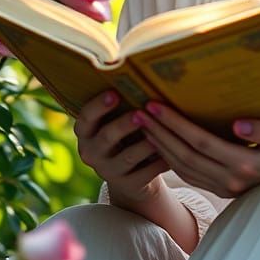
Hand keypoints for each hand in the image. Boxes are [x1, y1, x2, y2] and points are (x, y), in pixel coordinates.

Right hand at [74, 90, 168, 209]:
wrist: (134, 175)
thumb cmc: (128, 135)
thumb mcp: (119, 120)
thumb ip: (123, 104)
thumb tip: (142, 73)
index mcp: (86, 133)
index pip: (85, 118)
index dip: (98, 107)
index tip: (114, 93)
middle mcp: (92, 152)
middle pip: (106, 137)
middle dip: (123, 125)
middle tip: (139, 113)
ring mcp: (108, 172)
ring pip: (127, 157)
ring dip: (144, 145)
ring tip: (160, 134)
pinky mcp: (128, 186)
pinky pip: (145, 173)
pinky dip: (159, 162)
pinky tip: (174, 154)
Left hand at [131, 100, 259, 198]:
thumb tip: (237, 124)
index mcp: (246, 165)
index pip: (199, 142)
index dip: (173, 124)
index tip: (153, 105)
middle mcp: (232, 180)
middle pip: (184, 156)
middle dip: (158, 133)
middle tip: (136, 110)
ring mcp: (228, 188)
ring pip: (183, 169)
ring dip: (160, 146)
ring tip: (143, 124)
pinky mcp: (226, 190)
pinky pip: (191, 176)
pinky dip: (171, 160)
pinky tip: (162, 144)